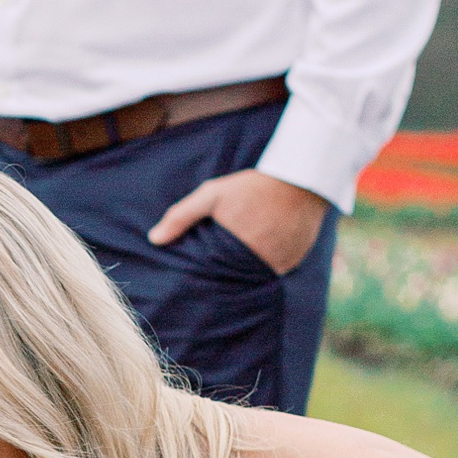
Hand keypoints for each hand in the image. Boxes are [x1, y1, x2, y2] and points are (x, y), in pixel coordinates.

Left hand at [148, 167, 326, 274]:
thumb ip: (182, 216)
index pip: (212, 276)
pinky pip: (274, 269)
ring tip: (240, 256)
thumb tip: (154, 239)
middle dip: (224, 273)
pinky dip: (266, 262)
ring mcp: (278, 266)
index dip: (205, 274)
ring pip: (254, 275)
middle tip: (220, 263)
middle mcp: (257, 265)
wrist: (302, 179)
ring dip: (246, 269)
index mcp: (234, 254)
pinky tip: (262, 248)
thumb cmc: (252, 187)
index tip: (197, 275)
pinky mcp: (293, 262)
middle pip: (233, 278)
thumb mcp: (213, 195)